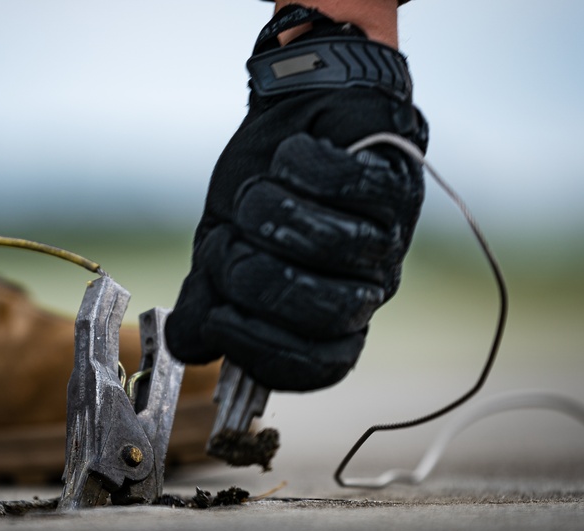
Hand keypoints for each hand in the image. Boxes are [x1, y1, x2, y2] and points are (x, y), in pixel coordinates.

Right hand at [165, 5, 427, 391]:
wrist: (297, 111)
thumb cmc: (259, 188)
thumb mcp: (219, 249)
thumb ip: (206, 300)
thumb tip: (186, 347)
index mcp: (326, 318)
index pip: (317, 366)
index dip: (262, 351)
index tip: (219, 318)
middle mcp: (367, 289)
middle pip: (323, 313)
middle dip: (256, 274)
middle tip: (233, 237)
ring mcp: (388, 240)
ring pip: (332, 246)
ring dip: (274, 210)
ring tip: (260, 188)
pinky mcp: (398, 184)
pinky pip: (347, 185)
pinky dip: (302, 165)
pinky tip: (291, 155)